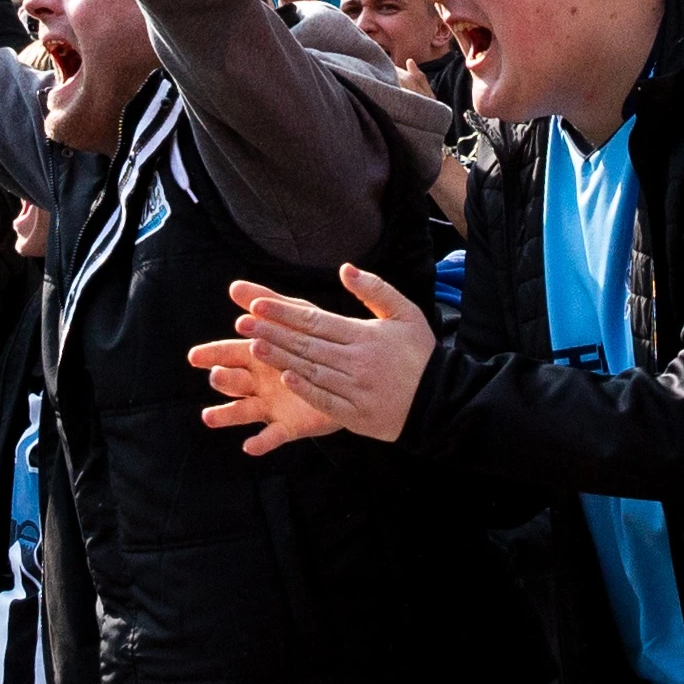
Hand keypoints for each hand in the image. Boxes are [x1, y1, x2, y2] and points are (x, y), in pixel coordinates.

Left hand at [191, 265, 435, 451]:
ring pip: (311, 371)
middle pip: (307, 345)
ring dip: (281, 359)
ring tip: (254, 347)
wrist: (441, 401)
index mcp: (364, 336)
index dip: (285, 313)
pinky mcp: (356, 414)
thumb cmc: (420, 355)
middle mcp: (356, 361)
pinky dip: (305, 390)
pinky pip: (326, 401)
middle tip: (243, 324)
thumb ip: (375, 290)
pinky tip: (285, 379)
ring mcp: (355, 389)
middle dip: (273, 333)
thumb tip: (345, 269)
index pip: (317, 321)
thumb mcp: (406, 313)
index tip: (257, 305)